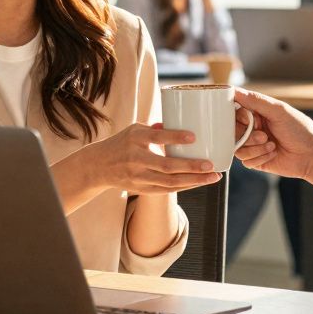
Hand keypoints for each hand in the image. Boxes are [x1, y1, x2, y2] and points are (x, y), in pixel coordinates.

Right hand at [84, 123, 221, 194]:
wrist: (99, 166)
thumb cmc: (123, 143)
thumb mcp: (135, 130)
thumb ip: (157, 129)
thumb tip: (182, 124)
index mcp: (135, 139)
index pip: (156, 138)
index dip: (175, 137)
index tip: (193, 136)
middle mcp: (136, 159)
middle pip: (166, 166)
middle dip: (191, 166)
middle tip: (211, 164)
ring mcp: (138, 177)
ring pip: (169, 182)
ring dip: (194, 180)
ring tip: (213, 177)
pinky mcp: (141, 189)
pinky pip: (166, 190)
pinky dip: (185, 186)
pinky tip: (200, 182)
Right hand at [233, 89, 312, 179]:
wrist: (312, 154)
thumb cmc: (299, 129)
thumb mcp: (278, 110)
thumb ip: (255, 101)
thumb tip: (233, 90)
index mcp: (257, 113)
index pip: (233, 112)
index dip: (237, 117)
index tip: (249, 120)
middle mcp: (253, 128)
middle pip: (232, 132)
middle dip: (247, 135)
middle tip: (263, 135)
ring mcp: (253, 145)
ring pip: (238, 148)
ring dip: (255, 148)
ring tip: (272, 145)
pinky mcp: (256, 160)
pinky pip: (246, 161)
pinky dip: (260, 157)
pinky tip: (273, 154)